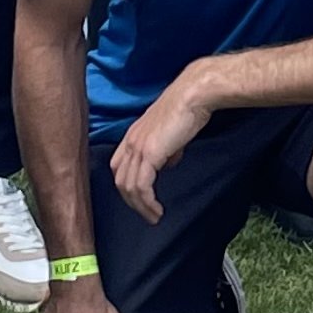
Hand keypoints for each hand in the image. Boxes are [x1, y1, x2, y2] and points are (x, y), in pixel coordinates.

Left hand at [106, 78, 212, 225]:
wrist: (193, 95)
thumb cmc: (188, 109)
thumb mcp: (172, 133)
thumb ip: (167, 150)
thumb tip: (169, 163)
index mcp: (133, 135)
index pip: (119, 166)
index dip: (127, 186)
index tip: (141, 199)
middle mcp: (130, 142)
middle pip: (120, 181)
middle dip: (132, 202)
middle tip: (147, 215)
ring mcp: (137, 147)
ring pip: (129, 187)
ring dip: (140, 206)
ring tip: (154, 216)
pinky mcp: (149, 153)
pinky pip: (142, 185)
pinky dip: (147, 201)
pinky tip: (158, 208)